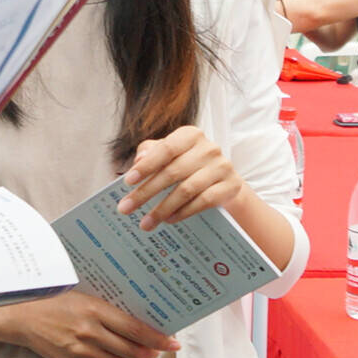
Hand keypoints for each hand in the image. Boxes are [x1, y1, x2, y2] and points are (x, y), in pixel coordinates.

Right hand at [2, 289, 176, 357]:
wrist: (23, 317)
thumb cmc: (54, 299)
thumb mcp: (84, 296)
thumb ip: (108, 308)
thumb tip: (135, 318)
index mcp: (94, 311)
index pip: (135, 329)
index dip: (157, 338)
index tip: (172, 343)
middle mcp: (90, 333)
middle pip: (131, 348)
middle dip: (149, 351)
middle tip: (159, 349)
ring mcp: (81, 351)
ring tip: (140, 353)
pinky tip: (115, 355)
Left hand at [118, 125, 248, 229]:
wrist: (223, 181)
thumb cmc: (188, 165)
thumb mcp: (169, 154)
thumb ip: (151, 152)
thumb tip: (138, 161)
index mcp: (191, 135)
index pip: (166, 149)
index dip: (147, 165)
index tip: (128, 181)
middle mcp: (209, 148)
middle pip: (173, 172)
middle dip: (146, 192)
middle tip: (127, 208)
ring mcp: (222, 167)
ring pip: (187, 189)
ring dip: (162, 208)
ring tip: (146, 222)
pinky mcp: (230, 186)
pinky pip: (203, 201)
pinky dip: (183, 212)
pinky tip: (169, 219)